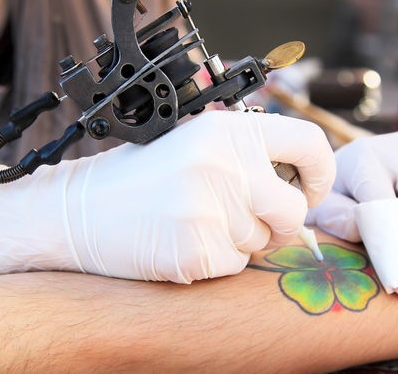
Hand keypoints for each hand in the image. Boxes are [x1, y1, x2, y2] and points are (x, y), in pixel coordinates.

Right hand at [0, 111, 334, 282]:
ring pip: (262, 242)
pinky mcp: (195, 250)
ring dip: (237, 241)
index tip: (308, 190)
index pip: (309, 144)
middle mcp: (223, 165)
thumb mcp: (193, 145)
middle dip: (276, 223)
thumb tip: (299, 179)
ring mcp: (209, 208)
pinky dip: (215, 262)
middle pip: (291, 210)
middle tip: (242, 220)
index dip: (320, 173)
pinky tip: (180, 242)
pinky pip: (234, 267)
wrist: (77, 212)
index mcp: (226, 130)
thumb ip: (245, 155)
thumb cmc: (139, 178)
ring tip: (192, 221)